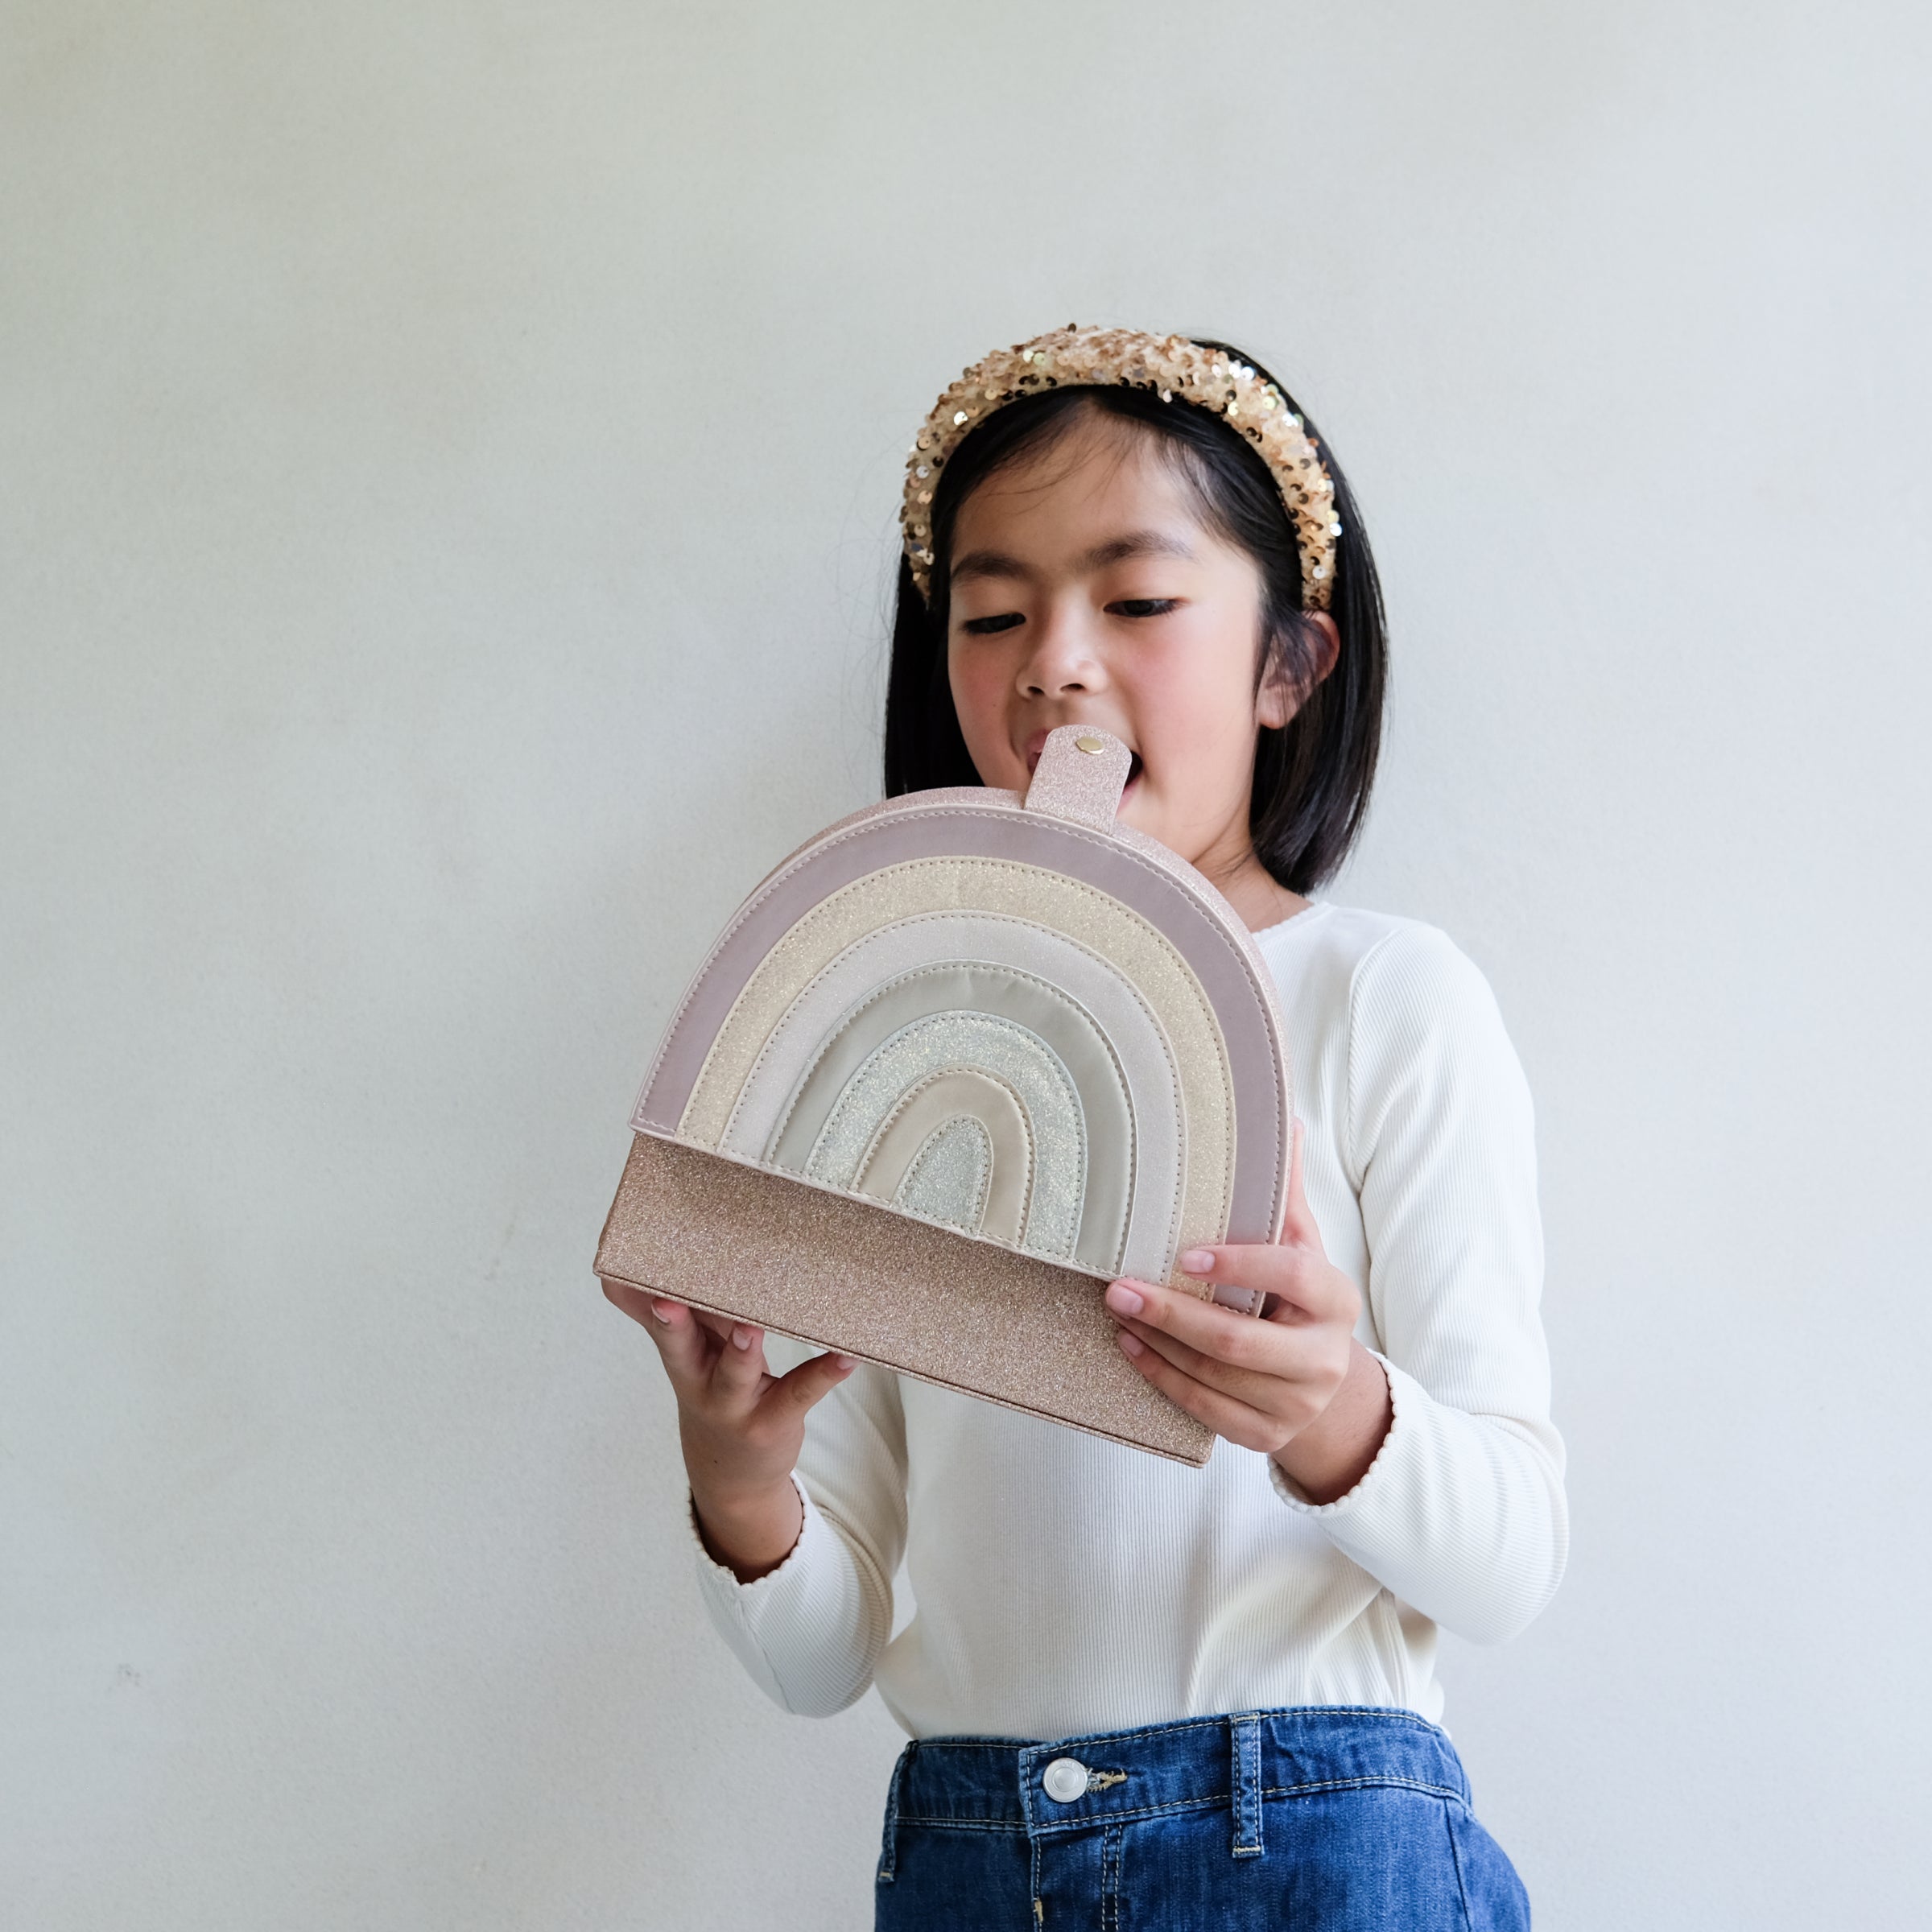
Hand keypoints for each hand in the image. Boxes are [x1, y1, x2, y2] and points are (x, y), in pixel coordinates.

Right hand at [604, 1282, 855, 1579]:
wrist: (732, 1473)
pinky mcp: (773, 1419)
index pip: (657, 1313)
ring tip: (751, 1326)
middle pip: (678, 1345)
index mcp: (679, 1350)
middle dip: (671, 1322)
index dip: (643, 1292)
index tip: (622, 1266)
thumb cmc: (711, 1389)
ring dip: (741, 1349)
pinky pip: (800, 1393)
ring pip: (734, 1373)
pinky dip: (825, 1373)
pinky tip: (846, 1356)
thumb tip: (612, 1274)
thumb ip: (657, 1313)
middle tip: (666, 1298)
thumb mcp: (685, 1354)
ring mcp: (734, 1402)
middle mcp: (698, 1376)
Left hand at [1102, 1120, 1392, 1503]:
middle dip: (1171, 1313)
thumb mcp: (1302, 1247)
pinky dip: (1161, 1377)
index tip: (1184, 1254)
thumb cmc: (1299, 1300)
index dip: (1239, 1265)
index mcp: (1335, 1300)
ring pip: (1214, 1375)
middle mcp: (1323, 1357)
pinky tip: (1132, 1346)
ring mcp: (1296, 1403)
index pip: (1292, 1276)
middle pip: (1238, 1340)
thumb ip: (1286, 1193)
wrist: (1324, 1385)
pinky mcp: (1265, 1435)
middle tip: (1118, 1287)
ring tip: (1117, 1309)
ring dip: (1157, 1342)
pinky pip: (1203, 1408)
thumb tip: (1284, 1119)